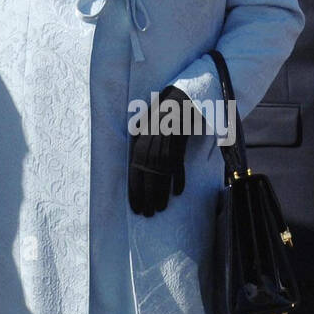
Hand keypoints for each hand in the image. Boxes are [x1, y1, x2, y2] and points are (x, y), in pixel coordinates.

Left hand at [129, 87, 191, 216]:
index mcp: (139, 145)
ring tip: (160, 209)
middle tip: (148, 214)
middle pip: (147, 179)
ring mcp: (165, 148)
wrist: (179, 99)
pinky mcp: (179, 147)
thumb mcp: (143, 125)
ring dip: (161, 195)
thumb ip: (138, 140)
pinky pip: (178, 168)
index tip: (135, 208)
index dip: (135, 192)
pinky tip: (178, 192)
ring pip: (162, 177)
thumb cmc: (160, 112)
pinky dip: (178, 180)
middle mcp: (150, 148)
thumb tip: (133, 156)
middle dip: (147, 199)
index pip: (134, 174)